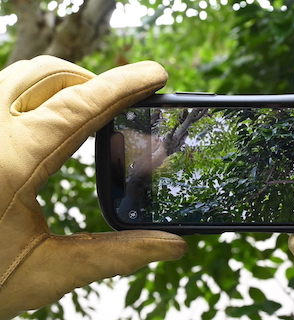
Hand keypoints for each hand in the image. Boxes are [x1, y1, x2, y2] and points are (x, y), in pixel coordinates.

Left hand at [0, 56, 186, 318]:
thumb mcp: (48, 273)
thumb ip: (116, 256)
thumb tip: (173, 246)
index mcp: (10, 165)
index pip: (79, 108)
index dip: (124, 86)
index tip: (156, 74)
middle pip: (48, 75)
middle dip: (93, 81)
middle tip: (119, 105)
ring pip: (19, 75)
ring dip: (61, 84)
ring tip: (86, 111)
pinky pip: (1, 92)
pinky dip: (32, 95)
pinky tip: (44, 123)